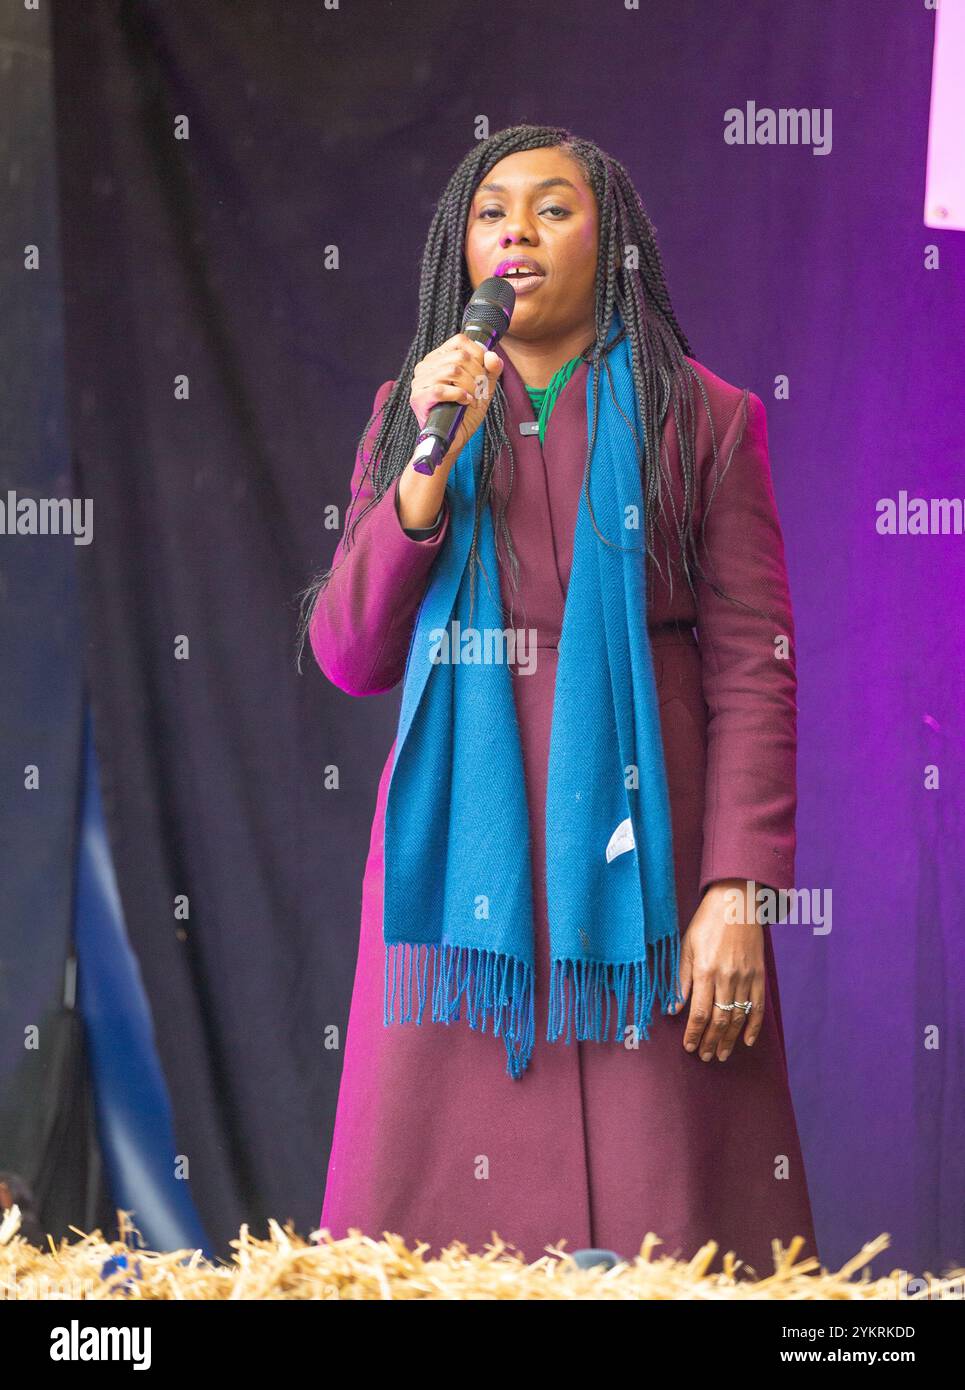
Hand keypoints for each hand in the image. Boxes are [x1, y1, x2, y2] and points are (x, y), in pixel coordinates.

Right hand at [409, 333, 503, 469]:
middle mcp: (426, 366)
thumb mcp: (483, 389)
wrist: (453, 441)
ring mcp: (419, 382)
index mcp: (439, 358)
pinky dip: (459, 395)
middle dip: (477, 375)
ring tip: (473, 400)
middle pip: (460, 356)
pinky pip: (441, 389)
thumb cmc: (464, 413)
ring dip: (471, 387)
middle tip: (479, 391)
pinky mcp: (418, 398)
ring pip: (453, 371)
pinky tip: (464, 403)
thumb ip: (491, 370)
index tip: (484, 373)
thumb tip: (492, 355)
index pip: (460, 341)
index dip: (478, 354)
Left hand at [671, 878, 765, 1060]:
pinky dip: (754, 1025)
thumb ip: (681, 979)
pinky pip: (758, 1005)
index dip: (694, 1033)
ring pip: (738, 1016)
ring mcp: (745, 977)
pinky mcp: (759, 974)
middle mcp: (726, 977)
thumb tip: (672, 1008)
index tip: (689, 1047)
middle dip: (710, 1041)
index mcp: (705, 970)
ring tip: (721, 1054)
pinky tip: (748, 1040)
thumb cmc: (706, 922)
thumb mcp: (686, 946)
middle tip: (704, 1057)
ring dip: (729, 1039)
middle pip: (719, 1019)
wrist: (736, 903)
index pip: (699, 1012)